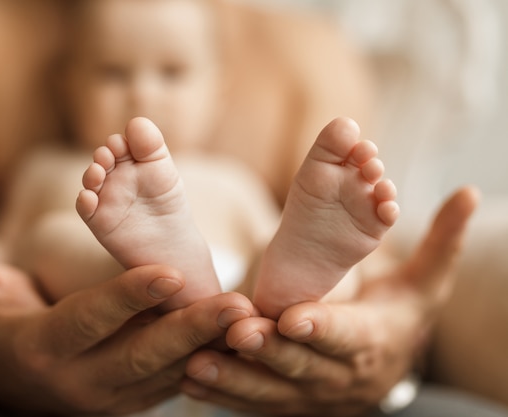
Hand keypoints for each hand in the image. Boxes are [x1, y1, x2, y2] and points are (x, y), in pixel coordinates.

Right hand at [0, 176, 253, 414]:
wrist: (5, 376)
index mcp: (41, 347)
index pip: (87, 319)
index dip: (127, 296)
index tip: (171, 270)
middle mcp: (77, 382)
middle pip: (140, 356)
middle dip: (191, 330)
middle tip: (236, 304)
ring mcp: (108, 399)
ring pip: (165, 376)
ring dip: (210, 349)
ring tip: (250, 322)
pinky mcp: (130, 403)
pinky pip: (172, 384)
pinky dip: (206, 362)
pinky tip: (239, 338)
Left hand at [182, 187, 478, 415]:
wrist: (383, 366)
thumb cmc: (398, 313)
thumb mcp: (423, 283)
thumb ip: (441, 242)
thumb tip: (470, 193)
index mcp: (372, 341)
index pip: (348, 336)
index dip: (323, 328)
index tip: (295, 317)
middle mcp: (339, 375)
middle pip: (302, 365)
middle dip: (271, 350)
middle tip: (240, 331)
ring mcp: (309, 394)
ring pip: (270, 389)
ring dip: (235, 377)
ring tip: (198, 361)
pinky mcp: (284, 401)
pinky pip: (251, 401)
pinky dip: (222, 393)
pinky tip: (188, 378)